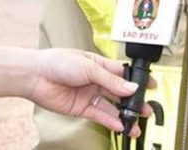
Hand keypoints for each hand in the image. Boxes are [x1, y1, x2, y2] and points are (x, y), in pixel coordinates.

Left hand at [22, 48, 152, 134]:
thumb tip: (131, 87)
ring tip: (135, 123)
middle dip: (133, 101)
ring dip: (124, 115)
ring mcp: (89, 95)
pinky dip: (110, 121)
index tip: (151, 85)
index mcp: (99, 64)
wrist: (35, 76)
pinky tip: (120, 125)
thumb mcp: (89, 67)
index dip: (137, 80)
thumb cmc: (58, 63)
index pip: (123, 73)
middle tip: (146, 109)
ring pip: (111, 107)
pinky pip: (100, 115)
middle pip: (120, 92)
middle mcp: (96, 80)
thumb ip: (111, 80)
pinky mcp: (81, 108)